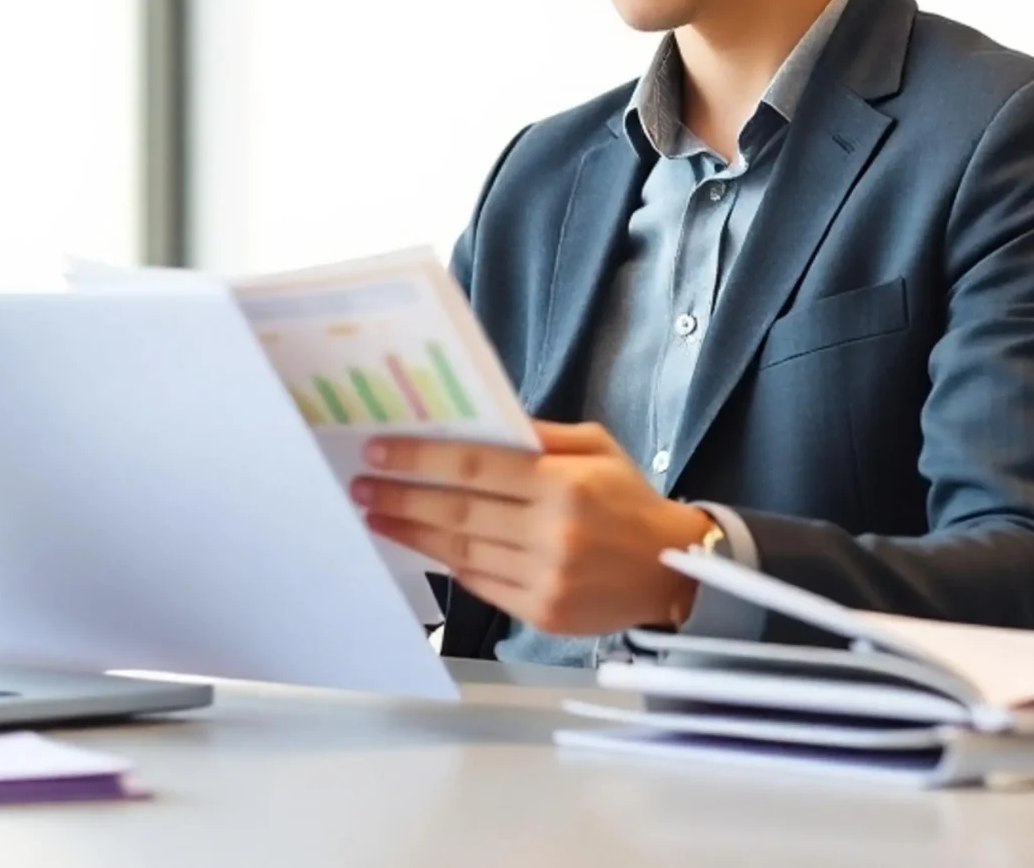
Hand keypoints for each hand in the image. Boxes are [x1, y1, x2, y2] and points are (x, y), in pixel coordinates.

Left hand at [352, 420, 709, 636]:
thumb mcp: (597, 448)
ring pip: (462, 551)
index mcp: (566, 484)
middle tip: (360, 484)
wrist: (672, 570)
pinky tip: (421, 544)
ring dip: (411, 532)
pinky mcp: (542, 612)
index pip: (476, 467)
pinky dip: (447, 563)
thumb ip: (539, 436)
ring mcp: (547, 577)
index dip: (420, 459)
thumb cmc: (629, 500)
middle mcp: (554, 532)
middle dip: (401, 496)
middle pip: (459, 511)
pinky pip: (481, 584)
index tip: (378, 451)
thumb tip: (478, 421)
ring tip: (375, 514)